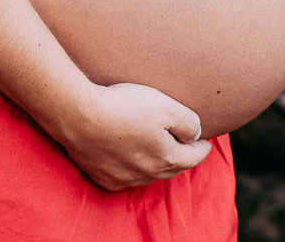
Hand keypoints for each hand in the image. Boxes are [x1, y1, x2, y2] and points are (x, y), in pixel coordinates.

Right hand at [52, 81, 211, 190]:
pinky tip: (128, 160)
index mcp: (167, 158)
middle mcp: (148, 174)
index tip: (205, 140)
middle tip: (185, 147)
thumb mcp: (167, 107)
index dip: (201, 147)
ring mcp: (124, 178)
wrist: (79, 116)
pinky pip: (123, 177)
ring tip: (157, 151)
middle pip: (172, 168)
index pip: (193, 157)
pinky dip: (130, 169)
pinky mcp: (102, 176)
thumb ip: (189, 123)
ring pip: (148, 174)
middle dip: (181, 157)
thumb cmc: (124, 107)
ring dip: (155, 164)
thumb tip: (195, 135)